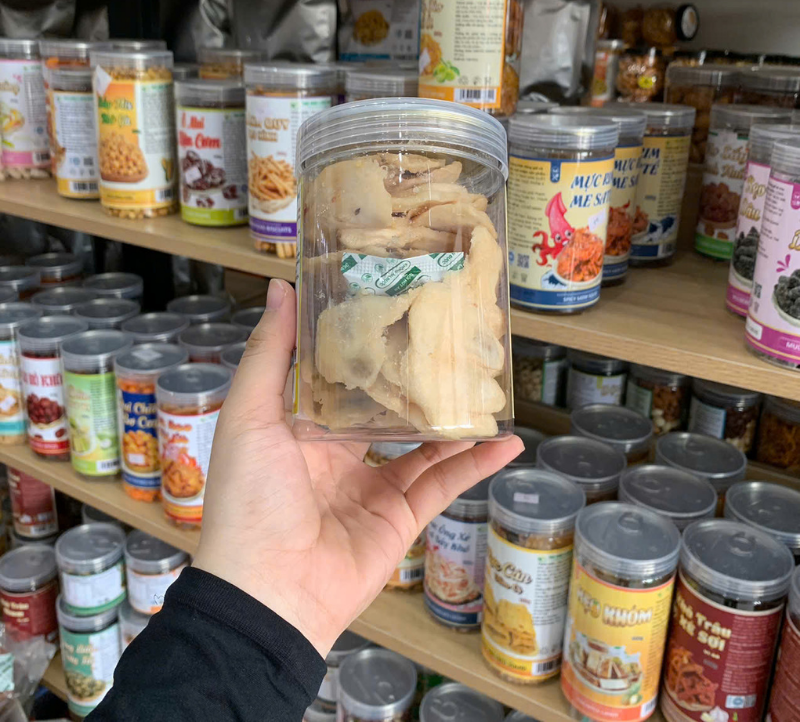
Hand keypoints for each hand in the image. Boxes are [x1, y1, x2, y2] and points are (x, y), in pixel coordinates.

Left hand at [193, 279, 522, 655]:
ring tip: (486, 388)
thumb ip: (271, 355)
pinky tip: (505, 442)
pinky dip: (475, 466)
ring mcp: (371, 490)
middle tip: (450, 344)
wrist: (268, 593)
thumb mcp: (251, 416)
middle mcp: (337, 458)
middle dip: (416, 383)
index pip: (339, 383)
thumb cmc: (250, 499)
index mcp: (300, 432)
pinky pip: (442, 486)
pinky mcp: (400, 520)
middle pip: (386, 412)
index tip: (393, 313)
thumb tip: (281, 288)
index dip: (364, 351)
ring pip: (423, 447)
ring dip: (455, 422)